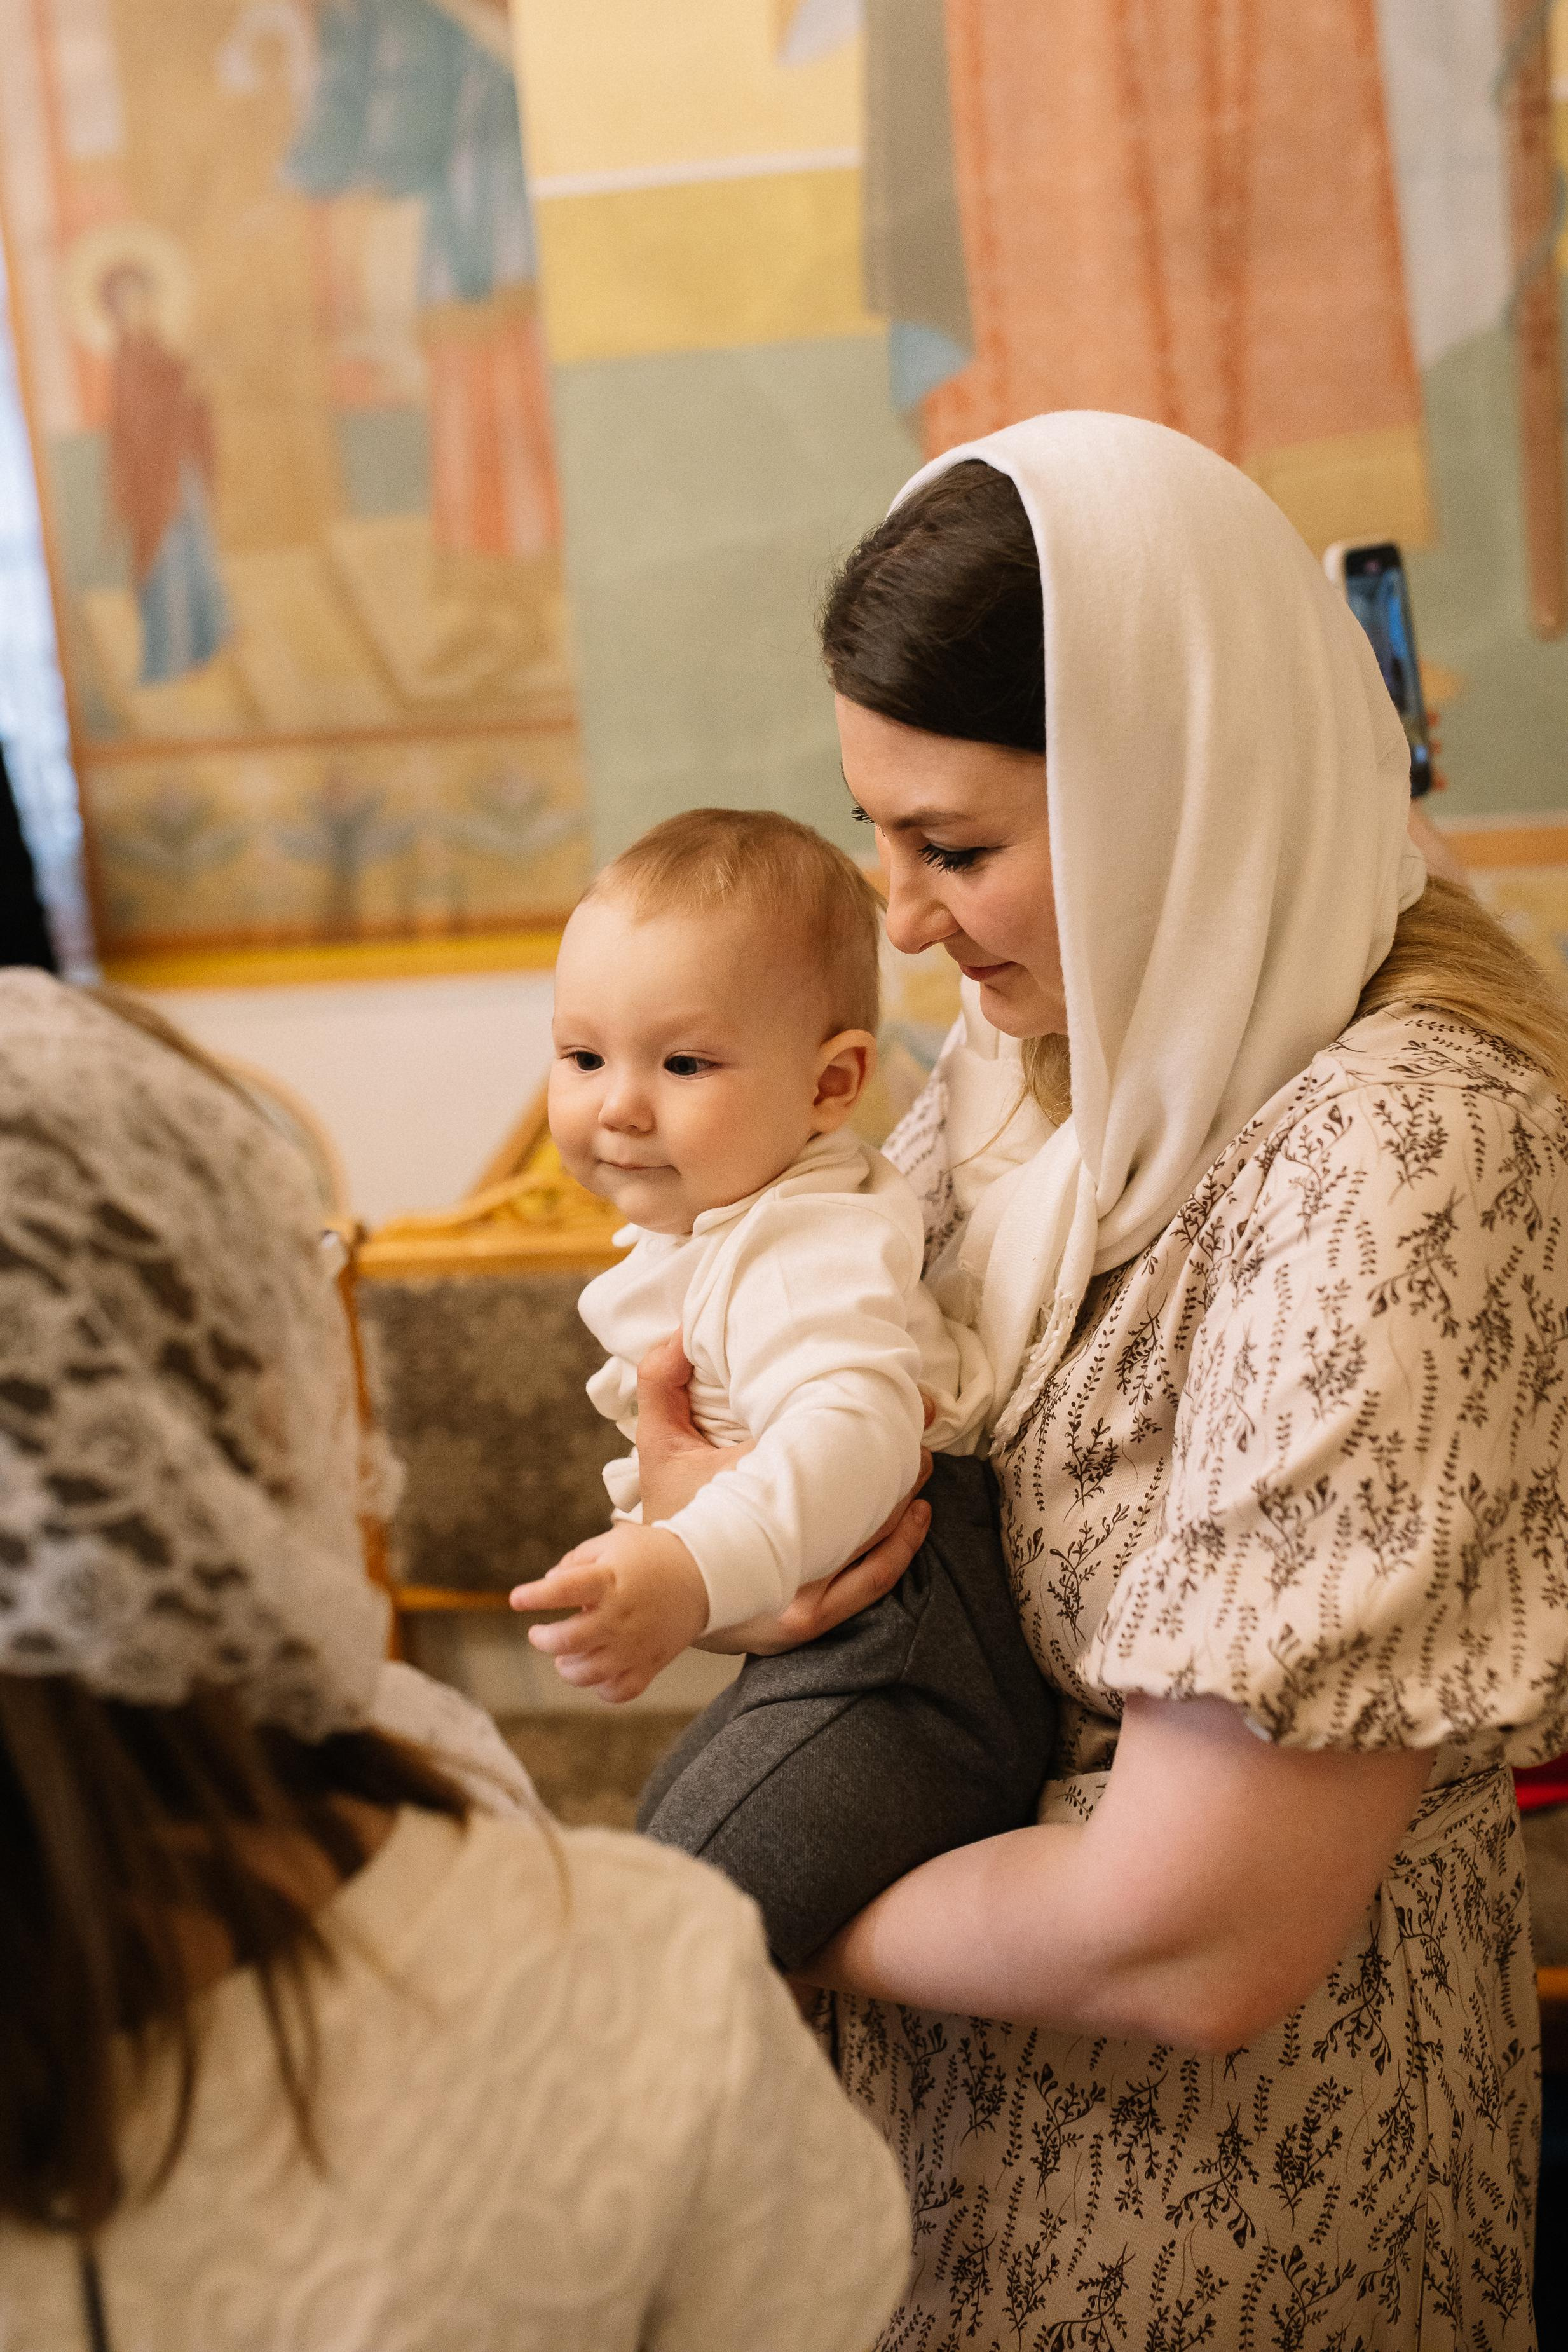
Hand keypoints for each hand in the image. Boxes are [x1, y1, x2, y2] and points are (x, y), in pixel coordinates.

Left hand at [510, 1523, 708, 1703]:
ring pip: (590, 1673)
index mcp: (610, 1580)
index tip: (516, 1598)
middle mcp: (621, 1615)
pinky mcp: (652, 1662)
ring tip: (564, 1658)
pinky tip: (596, 1673)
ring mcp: (637, 1643)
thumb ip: (576, 1561)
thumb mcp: (613, 1543)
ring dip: (567, 1669)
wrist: (706, 1573)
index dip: (535, 1596)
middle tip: (539, 1634)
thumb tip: (547, 1583)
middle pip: (569, 1640)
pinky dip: (602, 1690)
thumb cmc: (652, 1554)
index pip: (563, 1590)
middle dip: (544, 1639)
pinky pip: (621, 1691)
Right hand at [634, 1329, 936, 1655]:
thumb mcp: (660, 1448)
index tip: (899, 1395)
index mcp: (748, 1498)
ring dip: (904, 1501)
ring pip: (872, 1545)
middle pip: (860, 1500)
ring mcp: (796, 1591)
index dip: (867, 1417)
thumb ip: (661, 1384)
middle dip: (897, 1459)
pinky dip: (899, 1550)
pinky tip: (917, 1516)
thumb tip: (682, 1333)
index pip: (821, 1449)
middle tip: (917, 1425)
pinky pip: (870, 1584)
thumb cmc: (670, 1518)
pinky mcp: (807, 1619)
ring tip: (921, 1463)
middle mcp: (778, 1550)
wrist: (654, 1597)